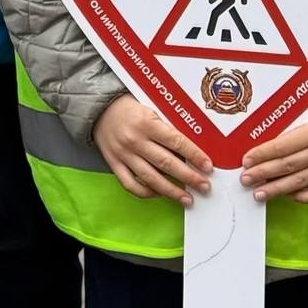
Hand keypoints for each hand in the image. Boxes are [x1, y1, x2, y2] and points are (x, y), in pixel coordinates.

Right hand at [93, 96, 212, 204]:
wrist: (99, 109)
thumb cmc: (130, 109)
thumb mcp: (151, 110)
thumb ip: (168, 128)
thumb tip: (191, 150)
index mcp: (146, 123)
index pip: (176, 142)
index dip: (195, 155)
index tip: (208, 167)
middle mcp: (135, 140)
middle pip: (166, 163)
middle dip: (189, 177)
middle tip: (205, 186)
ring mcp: (124, 154)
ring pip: (150, 178)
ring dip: (172, 191)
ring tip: (188, 199)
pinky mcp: (114, 164)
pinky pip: (131, 184)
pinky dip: (146, 193)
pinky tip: (160, 194)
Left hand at [241, 116, 307, 203]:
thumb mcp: (304, 122)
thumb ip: (286, 136)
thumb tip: (260, 154)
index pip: (281, 147)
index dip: (262, 155)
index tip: (246, 162)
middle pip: (288, 166)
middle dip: (263, 174)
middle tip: (246, 180)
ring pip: (300, 181)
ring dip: (277, 189)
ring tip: (259, 194)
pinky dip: (302, 197)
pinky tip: (286, 196)